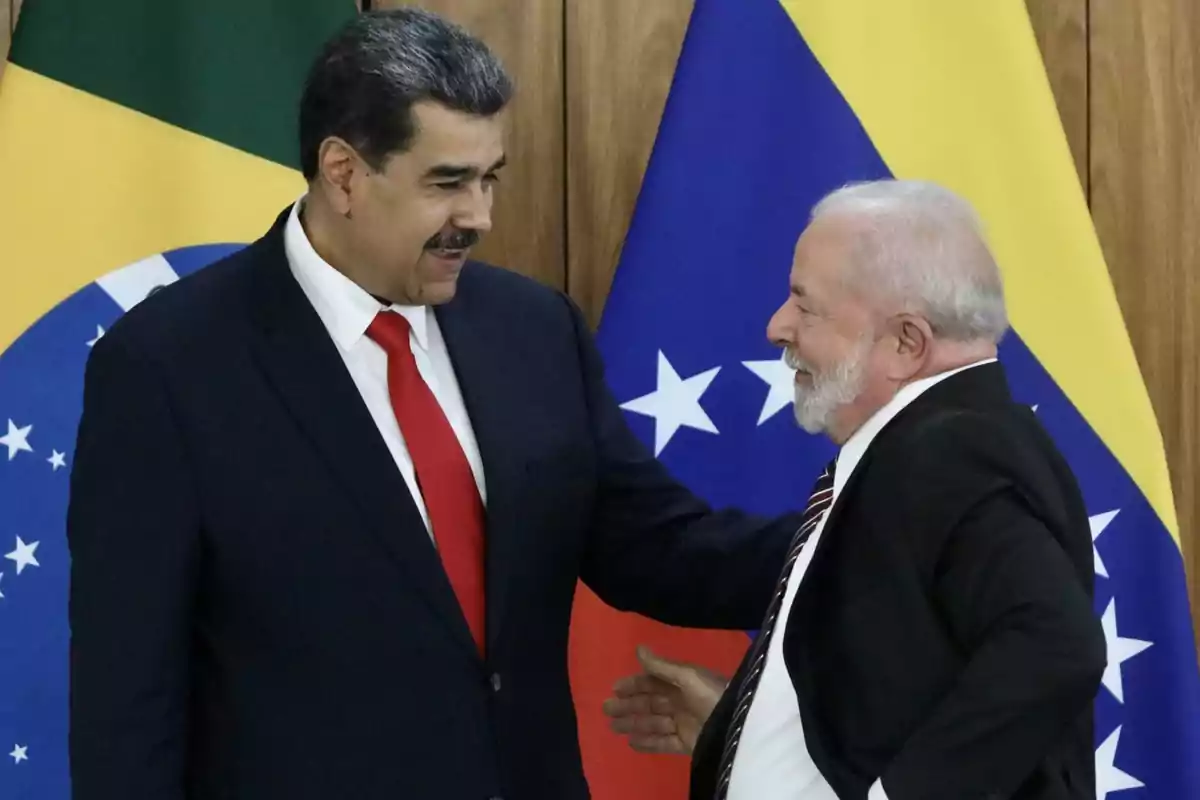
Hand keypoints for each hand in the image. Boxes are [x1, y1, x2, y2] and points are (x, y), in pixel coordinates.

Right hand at [602, 645, 728, 754]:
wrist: (737, 727)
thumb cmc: (713, 696)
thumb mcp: (688, 677)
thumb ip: (661, 666)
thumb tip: (638, 648)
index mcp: (683, 682)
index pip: (653, 681)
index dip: (634, 684)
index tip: (614, 689)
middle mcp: (683, 701)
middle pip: (650, 703)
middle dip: (628, 705)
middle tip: (606, 709)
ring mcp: (685, 723)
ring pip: (653, 723)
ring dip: (633, 723)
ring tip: (613, 727)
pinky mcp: (688, 743)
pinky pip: (663, 743)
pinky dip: (648, 742)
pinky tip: (631, 743)